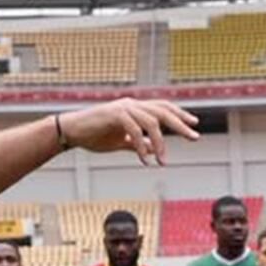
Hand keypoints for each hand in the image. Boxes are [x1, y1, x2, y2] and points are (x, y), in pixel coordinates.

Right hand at [56, 98, 199, 166]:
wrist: (71, 132)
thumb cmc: (94, 135)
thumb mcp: (120, 141)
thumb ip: (137, 143)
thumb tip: (153, 149)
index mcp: (134, 108)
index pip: (162, 107)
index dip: (179, 114)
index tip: (194, 123)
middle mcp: (131, 104)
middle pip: (162, 111)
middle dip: (180, 124)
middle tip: (194, 137)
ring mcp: (123, 108)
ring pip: (152, 122)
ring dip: (160, 143)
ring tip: (162, 161)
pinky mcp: (114, 115)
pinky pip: (134, 131)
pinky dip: (141, 146)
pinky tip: (144, 159)